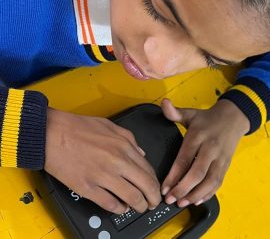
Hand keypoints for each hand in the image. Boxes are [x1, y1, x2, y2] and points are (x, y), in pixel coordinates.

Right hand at [44, 108, 161, 214]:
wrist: (50, 133)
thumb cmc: (76, 127)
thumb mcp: (110, 125)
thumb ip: (129, 139)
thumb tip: (141, 153)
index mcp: (124, 146)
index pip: (148, 170)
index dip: (155, 183)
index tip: (154, 188)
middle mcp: (117, 161)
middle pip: (146, 186)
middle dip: (153, 198)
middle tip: (153, 203)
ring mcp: (103, 176)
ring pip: (132, 197)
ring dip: (139, 206)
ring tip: (139, 208)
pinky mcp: (87, 187)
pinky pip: (109, 203)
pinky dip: (118, 208)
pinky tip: (120, 208)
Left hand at [160, 98, 248, 207]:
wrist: (235, 118)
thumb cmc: (209, 119)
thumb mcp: (191, 114)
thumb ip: (174, 113)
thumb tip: (163, 103)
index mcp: (198, 136)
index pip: (184, 159)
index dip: (174, 176)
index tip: (164, 188)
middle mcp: (210, 148)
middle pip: (197, 172)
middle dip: (183, 189)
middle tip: (171, 200)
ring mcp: (220, 158)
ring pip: (210, 180)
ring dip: (196, 194)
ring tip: (183, 203)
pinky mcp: (226, 165)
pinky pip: (218, 182)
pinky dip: (209, 193)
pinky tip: (197, 200)